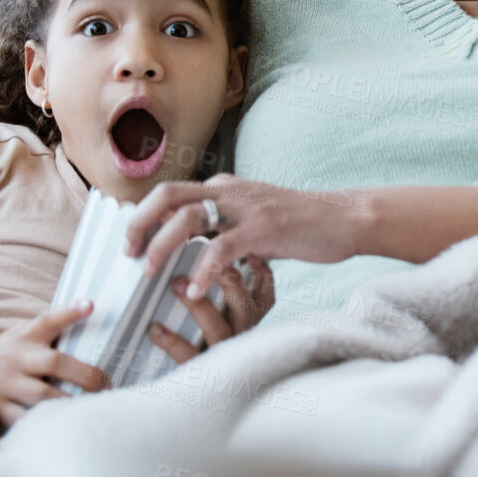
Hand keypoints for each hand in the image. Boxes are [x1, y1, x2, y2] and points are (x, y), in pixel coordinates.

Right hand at [0, 304, 109, 427]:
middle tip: (106, 384)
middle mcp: (17, 360)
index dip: (69, 312)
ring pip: (41, 396)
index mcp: (26, 339)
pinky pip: (23, 420)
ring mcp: (7, 385)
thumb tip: (91, 305)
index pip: (48, 320)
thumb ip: (56, 322)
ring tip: (91, 409)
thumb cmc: (7, 350)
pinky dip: (42, 424)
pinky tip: (62, 427)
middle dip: (85, 375)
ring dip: (68, 403)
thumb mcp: (26, 331)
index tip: (90, 306)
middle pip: (54, 363)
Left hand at [124, 174, 361, 298]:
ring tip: (150, 273)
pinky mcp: (265, 229)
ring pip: (187, 217)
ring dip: (162, 246)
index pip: (171, 192)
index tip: (131, 241)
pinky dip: (203, 270)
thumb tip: (199, 243)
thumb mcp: (257, 216)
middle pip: (167, 195)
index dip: (144, 215)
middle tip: (129, 254)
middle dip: (140, 224)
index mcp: (225, 187)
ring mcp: (247, 208)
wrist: (348, 218)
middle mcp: (230, 191)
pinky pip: (222, 248)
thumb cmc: (304, 223)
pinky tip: (196, 289)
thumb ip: (228, 223)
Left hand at [148, 255, 274, 364]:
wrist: (208, 400)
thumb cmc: (214, 353)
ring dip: (198, 304)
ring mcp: (225, 356)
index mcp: (251, 324)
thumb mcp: (228, 324)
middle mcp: (243, 339)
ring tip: (177, 285)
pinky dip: (171, 340)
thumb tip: (216, 264)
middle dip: (228, 281)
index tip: (249, 254)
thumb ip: (226, 299)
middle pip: (244, 306)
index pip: (265, 297)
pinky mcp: (204, 373)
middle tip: (208, 262)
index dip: (262, 274)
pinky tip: (155, 328)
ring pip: (217, 328)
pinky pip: (188, 354)